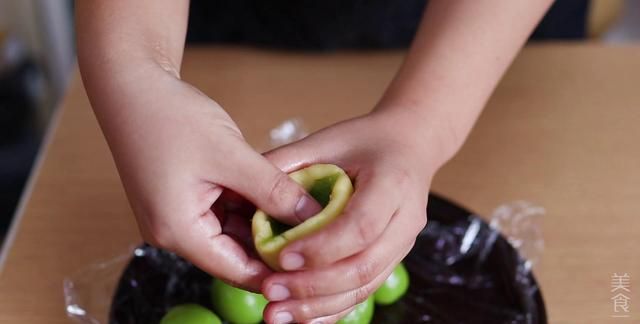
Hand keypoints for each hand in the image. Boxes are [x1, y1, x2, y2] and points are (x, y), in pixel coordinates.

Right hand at [95, 72, 320, 290]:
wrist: (131, 85)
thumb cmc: (171, 117)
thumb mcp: (231, 155)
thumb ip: (274, 190)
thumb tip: (312, 216)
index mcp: (178, 231)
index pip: (237, 270)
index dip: (278, 268)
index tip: (316, 259)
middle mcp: (172, 233)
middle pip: (234, 254)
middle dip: (273, 244)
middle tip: (315, 232)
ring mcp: (175, 217)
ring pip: (230, 233)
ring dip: (261, 222)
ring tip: (300, 211)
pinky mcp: (180, 200)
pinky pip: (220, 214)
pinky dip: (246, 206)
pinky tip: (273, 194)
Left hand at [259, 111, 448, 322]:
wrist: (409, 145)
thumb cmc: (366, 140)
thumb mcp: (328, 139)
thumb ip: (290, 163)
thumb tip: (243, 192)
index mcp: (393, 183)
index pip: (361, 225)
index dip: (322, 247)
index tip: (281, 257)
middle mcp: (405, 220)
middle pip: (363, 265)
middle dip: (314, 285)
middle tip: (270, 290)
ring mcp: (403, 244)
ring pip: (364, 286)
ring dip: (319, 306)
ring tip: (277, 314)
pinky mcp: (392, 258)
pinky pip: (364, 291)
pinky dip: (332, 309)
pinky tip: (302, 318)